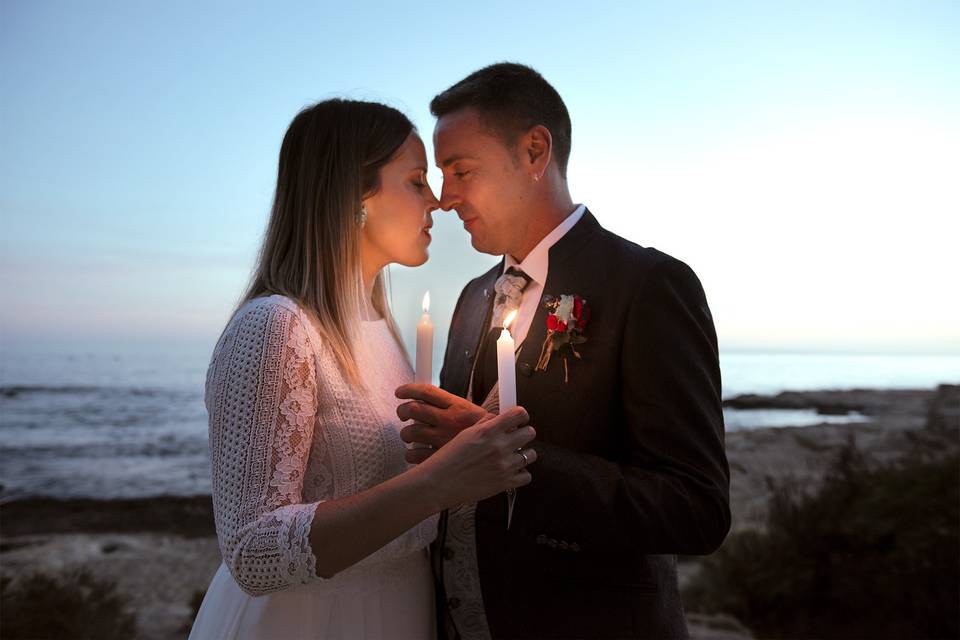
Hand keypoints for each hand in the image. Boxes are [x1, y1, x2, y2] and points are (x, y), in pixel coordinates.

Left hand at [396, 384, 491, 461]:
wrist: (502, 450)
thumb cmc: (487, 432)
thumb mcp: (472, 412)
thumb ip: (451, 405)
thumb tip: (428, 399)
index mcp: (457, 406)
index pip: (426, 391)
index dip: (408, 389)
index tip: (400, 392)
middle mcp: (448, 420)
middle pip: (413, 409)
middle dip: (402, 411)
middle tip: (403, 415)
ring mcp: (443, 439)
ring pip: (410, 432)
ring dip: (405, 434)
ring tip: (409, 435)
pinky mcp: (440, 458)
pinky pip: (414, 455)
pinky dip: (410, 454)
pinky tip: (414, 453)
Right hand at [418, 407, 537, 508]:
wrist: (439, 483)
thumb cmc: (448, 459)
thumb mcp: (465, 434)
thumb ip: (485, 424)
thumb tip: (498, 418)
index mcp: (488, 432)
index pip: (519, 415)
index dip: (521, 416)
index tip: (519, 420)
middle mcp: (499, 447)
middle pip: (530, 433)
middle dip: (524, 434)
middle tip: (516, 438)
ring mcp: (504, 465)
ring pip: (531, 454)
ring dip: (524, 454)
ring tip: (514, 456)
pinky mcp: (505, 483)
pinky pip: (526, 476)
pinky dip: (521, 474)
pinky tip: (511, 471)